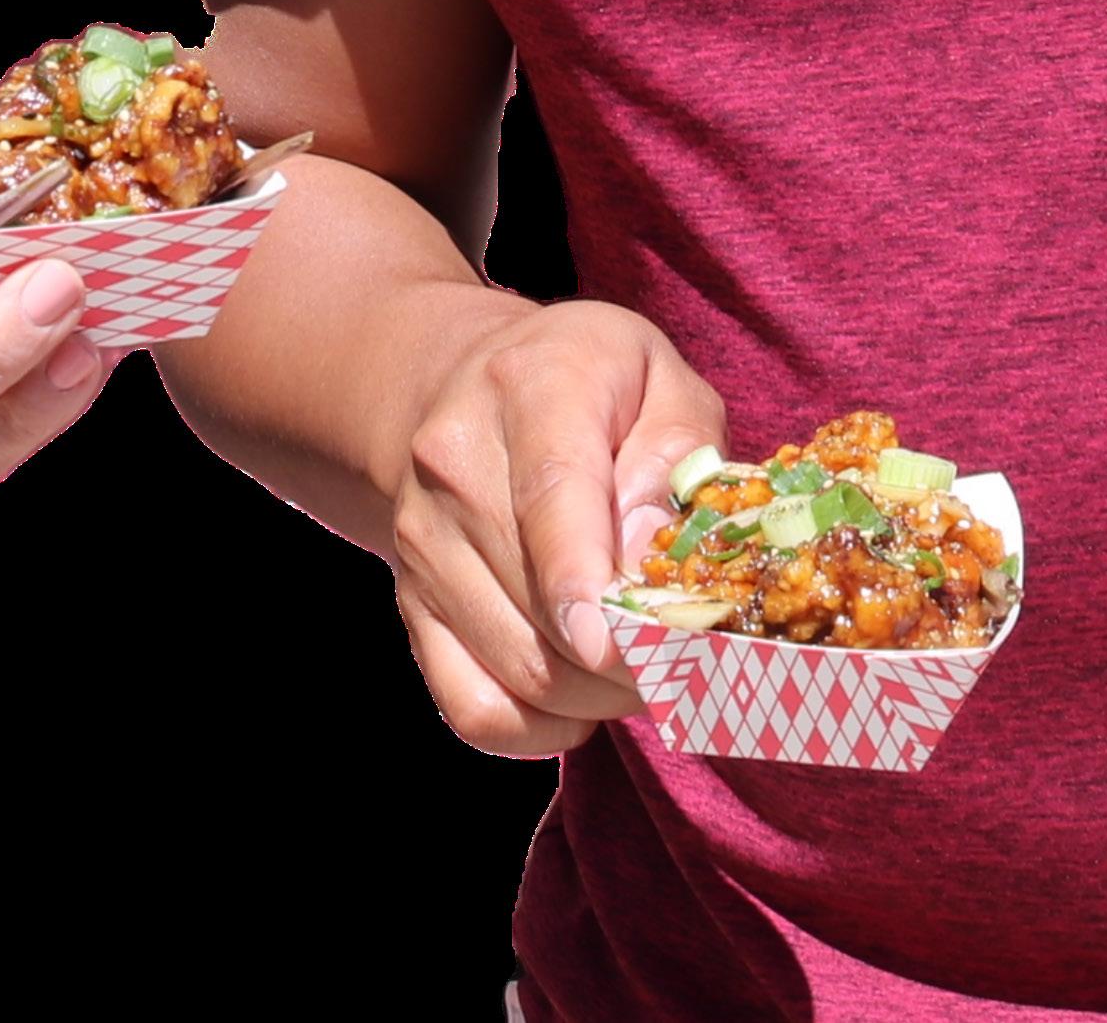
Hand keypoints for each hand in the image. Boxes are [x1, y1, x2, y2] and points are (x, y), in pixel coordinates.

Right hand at [389, 298, 723, 756]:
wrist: (457, 383)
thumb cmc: (588, 382)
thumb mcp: (658, 378)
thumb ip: (674, 451)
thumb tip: (649, 555)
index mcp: (529, 388)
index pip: (550, 495)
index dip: (584, 582)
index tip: (622, 645)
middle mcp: (455, 464)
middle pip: (541, 606)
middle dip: (633, 657)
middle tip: (695, 654)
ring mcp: (422, 540)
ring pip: (519, 668)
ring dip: (600, 695)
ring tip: (648, 661)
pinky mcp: (411, 603)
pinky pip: (475, 707)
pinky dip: (541, 728)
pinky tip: (583, 692)